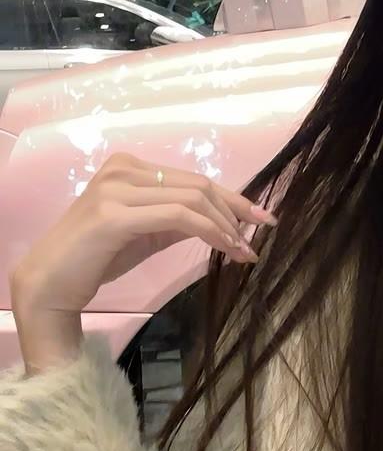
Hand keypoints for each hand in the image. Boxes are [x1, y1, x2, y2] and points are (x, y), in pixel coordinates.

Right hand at [9, 151, 277, 316]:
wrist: (51, 282)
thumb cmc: (96, 258)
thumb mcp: (146, 233)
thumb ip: (178, 220)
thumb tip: (223, 222)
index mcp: (129, 167)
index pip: (193, 179)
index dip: (233, 198)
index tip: (262, 218)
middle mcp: (123, 169)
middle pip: (199, 185)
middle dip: (236, 211)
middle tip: (259, 237)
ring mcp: (117, 188)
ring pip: (193, 199)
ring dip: (226, 226)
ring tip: (243, 249)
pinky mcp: (115, 214)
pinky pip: (178, 217)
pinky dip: (209, 231)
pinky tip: (225, 248)